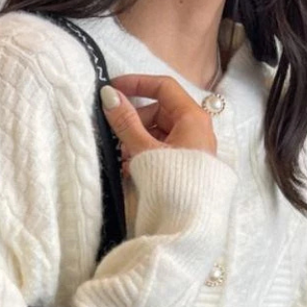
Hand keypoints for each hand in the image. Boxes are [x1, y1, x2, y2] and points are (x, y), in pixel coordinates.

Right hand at [99, 75, 218, 178]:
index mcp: (192, 117)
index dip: (137, 84)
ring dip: (138, 141)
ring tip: (125, 160)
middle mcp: (197, 128)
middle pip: (160, 112)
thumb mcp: (144, 150)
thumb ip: (126, 122)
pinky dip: (147, 154)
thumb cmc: (171, 181)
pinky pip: (164, 149)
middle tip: (117, 138)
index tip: (113, 89)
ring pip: (160, 132)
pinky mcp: (188, 164)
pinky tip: (133, 170)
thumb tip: (109, 96)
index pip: (163, 87)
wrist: (190, 222)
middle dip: (135, 122)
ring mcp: (194, 147)